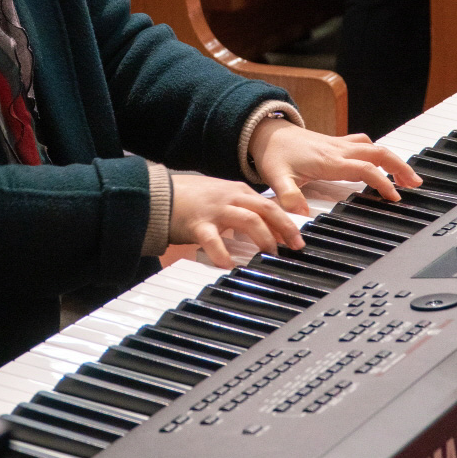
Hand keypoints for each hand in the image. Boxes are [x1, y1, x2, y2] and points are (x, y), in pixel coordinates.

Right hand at [168, 174, 304, 268]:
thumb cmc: (190, 198)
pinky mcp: (198, 224)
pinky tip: (229, 265)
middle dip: (285, 229)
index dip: (287, 222)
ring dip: (264, 238)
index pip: (270, 205)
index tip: (297, 239)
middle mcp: (231, 198)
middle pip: (266, 210)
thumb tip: (265, 226)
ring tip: (270, 255)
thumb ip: (241, 208)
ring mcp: (215, 210)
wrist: (159, 194)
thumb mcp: (221, 197)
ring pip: (248, 220)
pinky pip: (213, 240)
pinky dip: (223, 253)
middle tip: (295, 247)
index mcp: (238, 192)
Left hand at [248, 118, 423, 215]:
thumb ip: (288, 196)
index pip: (364, 168)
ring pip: (373, 146)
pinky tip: (381, 162)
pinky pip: (363, 144)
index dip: (382, 182)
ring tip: (407, 177)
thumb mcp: (275, 177)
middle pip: (378, 152)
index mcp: (328, 160)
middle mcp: (337, 150)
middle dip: (400, 166)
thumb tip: (301, 215)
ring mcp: (338, 145)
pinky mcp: (335, 143)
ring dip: (392, 159)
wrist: (265, 131)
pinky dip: (378, 152)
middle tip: (415, 184)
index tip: (394, 197)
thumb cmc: (272, 153)